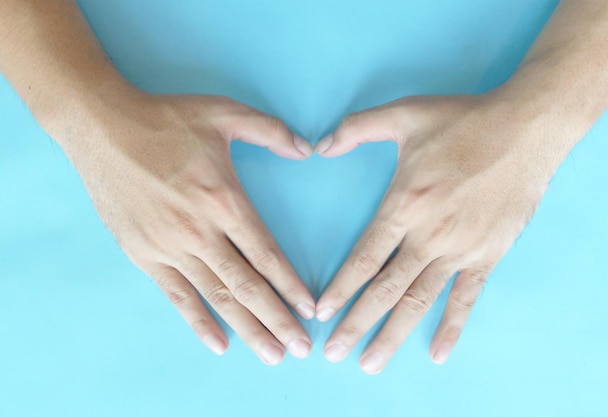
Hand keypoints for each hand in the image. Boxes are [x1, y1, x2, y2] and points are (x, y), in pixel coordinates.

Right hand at [65, 92, 315, 364]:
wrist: (102, 129)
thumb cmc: (166, 120)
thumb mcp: (225, 112)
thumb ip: (271, 131)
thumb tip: (308, 150)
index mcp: (224, 199)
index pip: (266, 254)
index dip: (290, 284)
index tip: (309, 309)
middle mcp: (200, 231)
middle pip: (247, 285)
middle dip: (277, 319)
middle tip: (300, 347)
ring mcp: (170, 247)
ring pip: (216, 297)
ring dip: (247, 328)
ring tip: (271, 354)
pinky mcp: (144, 255)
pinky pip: (176, 296)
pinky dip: (198, 321)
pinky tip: (218, 343)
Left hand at [315, 94, 554, 372]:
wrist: (526, 129)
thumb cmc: (463, 121)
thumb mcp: (403, 113)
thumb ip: (355, 128)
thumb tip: (318, 146)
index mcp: (405, 204)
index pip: (365, 257)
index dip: (341, 288)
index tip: (322, 313)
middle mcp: (429, 234)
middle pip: (386, 289)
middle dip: (357, 323)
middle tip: (335, 353)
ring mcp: (460, 249)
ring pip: (420, 300)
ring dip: (393, 334)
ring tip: (372, 363)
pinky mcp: (488, 254)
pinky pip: (466, 297)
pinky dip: (451, 326)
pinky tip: (437, 353)